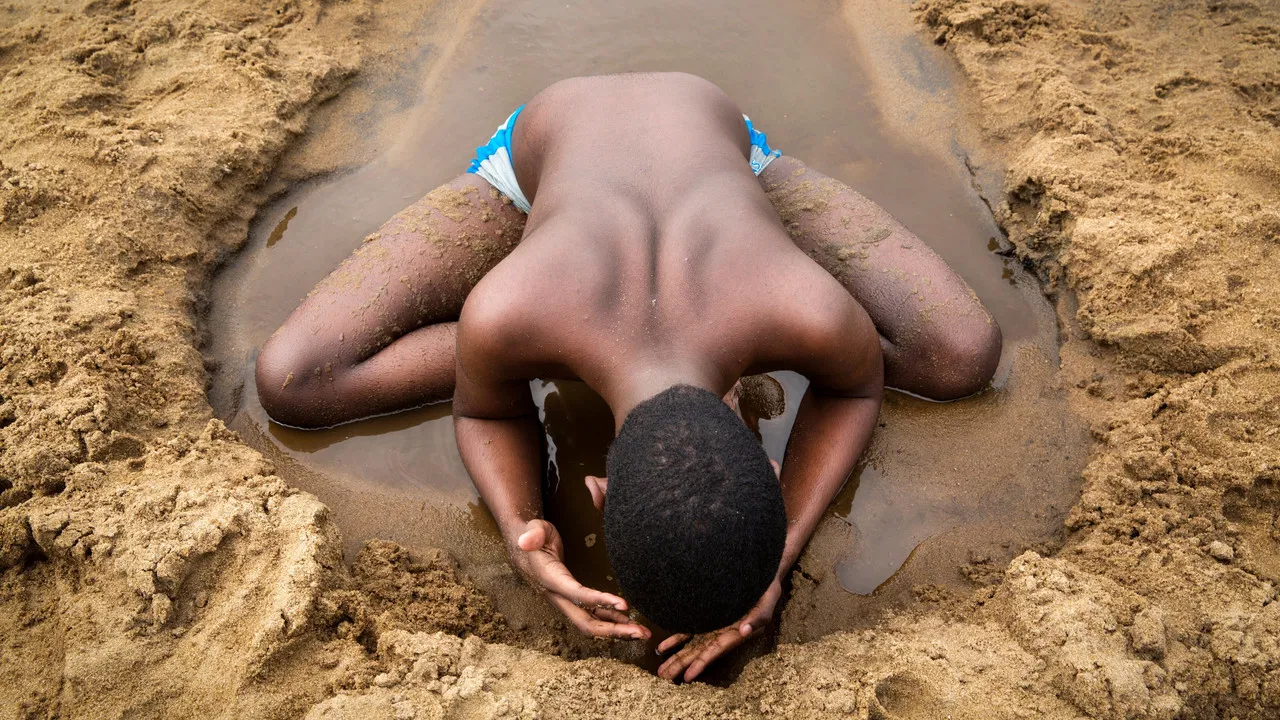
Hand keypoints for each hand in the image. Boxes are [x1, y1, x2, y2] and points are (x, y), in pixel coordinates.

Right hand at [513, 519, 650, 640]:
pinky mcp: (571, 598)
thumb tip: (525, 541)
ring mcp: (564, 599)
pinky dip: (610, 620)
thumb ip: (532, 535)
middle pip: (586, 621)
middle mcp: (557, 595)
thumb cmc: (532, 534)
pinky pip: (592, 614)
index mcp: (549, 579)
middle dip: (613, 630)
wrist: (524, 546)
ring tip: (641, 633)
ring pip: (591, 622)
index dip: (600, 602)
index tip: (624, 605)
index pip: (577, 594)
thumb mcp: (533, 529)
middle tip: (640, 633)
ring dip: (616, 629)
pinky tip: (627, 622)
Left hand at [656, 576, 782, 681]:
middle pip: (700, 652)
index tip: (687, 677)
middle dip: (682, 665)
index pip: (715, 651)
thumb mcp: (769, 598)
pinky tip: (663, 646)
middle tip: (664, 678)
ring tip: (661, 671)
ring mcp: (713, 625)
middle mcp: (723, 632)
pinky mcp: (705, 615)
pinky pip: (688, 629)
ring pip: (692, 644)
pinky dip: (676, 639)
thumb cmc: (766, 586)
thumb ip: (759, 616)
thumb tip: (746, 631)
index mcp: (736, 632)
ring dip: (677, 656)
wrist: (759, 571)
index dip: (701, 664)